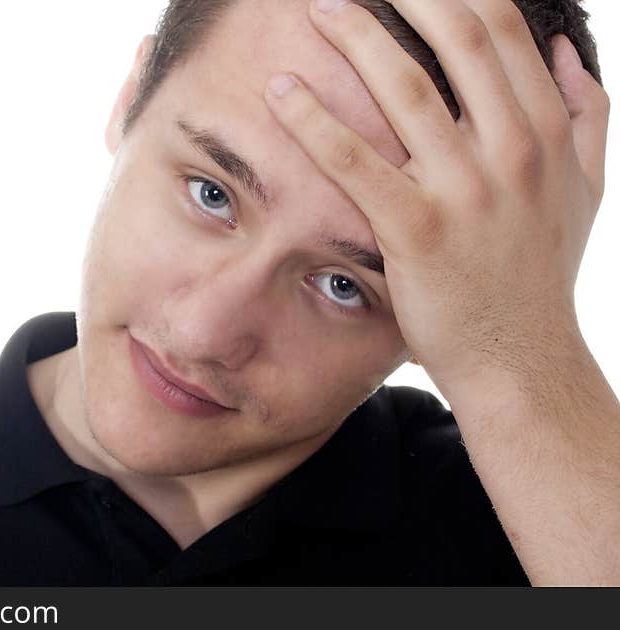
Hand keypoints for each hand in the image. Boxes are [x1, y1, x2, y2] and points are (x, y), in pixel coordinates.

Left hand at [264, 0, 609, 394]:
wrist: (520, 358)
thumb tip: (565, 53)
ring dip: (354, 38)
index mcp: (548, 131)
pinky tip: (279, 93)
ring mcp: (464, 188)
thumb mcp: (584, 190)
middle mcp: (512, 149)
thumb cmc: (539, 277)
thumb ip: (586, 116)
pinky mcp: (415, 229)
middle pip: (457, 38)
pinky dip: (312, 120)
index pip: (501, 30)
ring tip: (318, 11)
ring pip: (403, 88)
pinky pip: (354, 160)